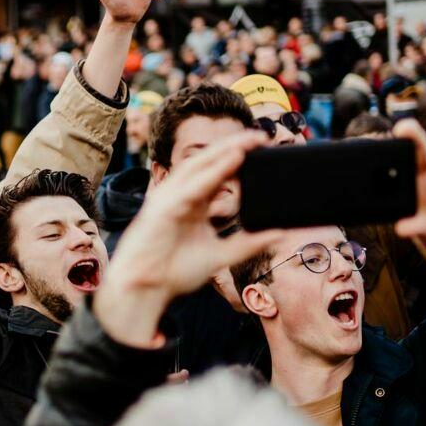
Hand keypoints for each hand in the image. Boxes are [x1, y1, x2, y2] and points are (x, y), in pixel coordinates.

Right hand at [98, 131, 286, 346]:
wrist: (146, 288)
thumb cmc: (174, 271)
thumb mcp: (220, 255)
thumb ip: (248, 244)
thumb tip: (279, 234)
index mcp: (194, 203)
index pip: (218, 173)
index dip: (240, 161)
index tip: (266, 152)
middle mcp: (182, 195)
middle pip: (210, 162)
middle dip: (235, 147)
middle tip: (262, 137)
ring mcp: (171, 198)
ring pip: (199, 166)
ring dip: (224, 151)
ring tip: (249, 140)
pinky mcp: (165, 208)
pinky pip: (193, 186)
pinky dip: (213, 173)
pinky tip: (232, 160)